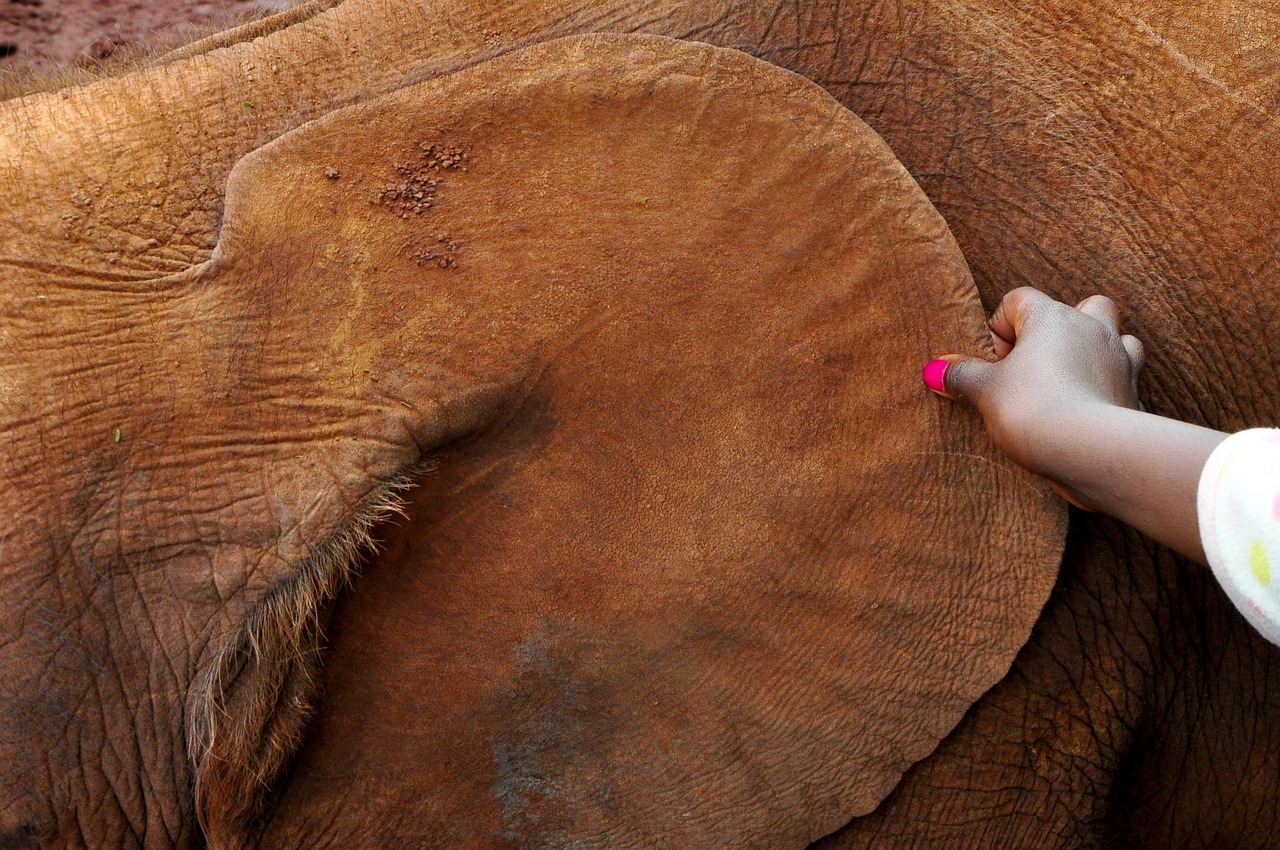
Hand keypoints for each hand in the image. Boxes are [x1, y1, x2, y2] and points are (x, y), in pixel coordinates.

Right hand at [924, 287, 1144, 508]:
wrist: (1091, 451)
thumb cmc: (1033, 409)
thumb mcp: (985, 391)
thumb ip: (961, 375)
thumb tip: (934, 369)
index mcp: (1052, 317)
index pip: (1019, 299)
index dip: (1000, 328)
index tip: (994, 364)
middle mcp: (1092, 328)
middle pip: (1084, 305)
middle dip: (1060, 327)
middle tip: (1035, 363)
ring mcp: (1121, 360)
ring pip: (1116, 335)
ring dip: (1096, 349)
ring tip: (1070, 377)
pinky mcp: (1134, 393)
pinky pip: (1125, 377)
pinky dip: (1110, 386)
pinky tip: (1090, 407)